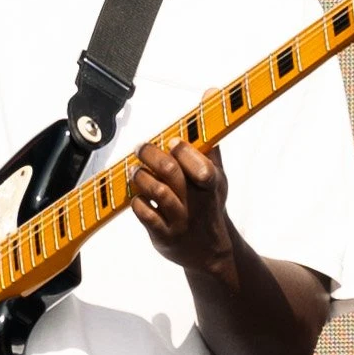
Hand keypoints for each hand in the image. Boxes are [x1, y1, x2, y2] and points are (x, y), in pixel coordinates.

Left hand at [129, 136, 233, 282]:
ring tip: (135, 171)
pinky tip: (138, 196)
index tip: (172, 142)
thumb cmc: (209, 205)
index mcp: (212, 185)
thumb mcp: (218, 178)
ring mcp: (180, 221)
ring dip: (141, 176)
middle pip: (171, 173)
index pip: (201, 165)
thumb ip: (210, 145)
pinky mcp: (165, 237)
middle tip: (140, 147)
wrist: (211, 252)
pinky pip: (145, 214)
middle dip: (151, 154)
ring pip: (156, 191)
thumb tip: (208, 102)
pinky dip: (138, 201)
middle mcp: (197, 203)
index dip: (183, 151)